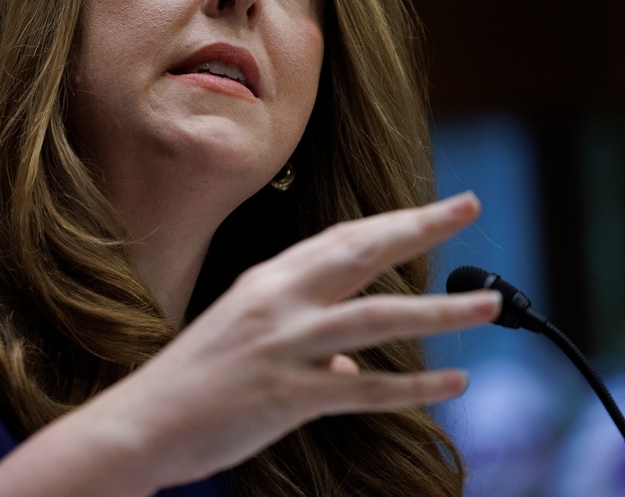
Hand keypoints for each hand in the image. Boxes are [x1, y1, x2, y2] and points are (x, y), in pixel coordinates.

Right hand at [94, 191, 499, 488]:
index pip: (339, 238)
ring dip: (437, 310)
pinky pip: (363, 390)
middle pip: (360, 254)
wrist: (143, 422)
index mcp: (265, 281)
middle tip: (467, 208)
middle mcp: (276, 301)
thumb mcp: (245, 340)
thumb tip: (354, 369)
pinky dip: (413, 389)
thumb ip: (303, 341)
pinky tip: (454, 385)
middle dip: (419, 228)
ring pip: (375, 317)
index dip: (391, 221)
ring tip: (487, 305)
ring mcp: (282, 345)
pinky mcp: (286, 395)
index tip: (434, 208)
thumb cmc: (192, 381)